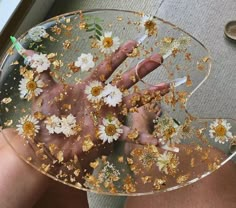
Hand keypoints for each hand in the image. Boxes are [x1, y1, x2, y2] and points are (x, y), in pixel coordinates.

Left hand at [13, 40, 168, 179]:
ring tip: (165, 87)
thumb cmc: (47, 118)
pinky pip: (129, 135)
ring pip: (132, 103)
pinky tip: (159, 142)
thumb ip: (42, 71)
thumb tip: (27, 52)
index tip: (132, 44)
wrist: (47, 144)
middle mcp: (102, 100)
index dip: (119, 56)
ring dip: (149, 95)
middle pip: (125, 81)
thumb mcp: (45, 91)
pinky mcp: (108, 133)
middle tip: (158, 58)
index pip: (107, 67)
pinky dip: (144, 139)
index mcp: (89, 88)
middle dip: (141, 69)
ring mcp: (107, 116)